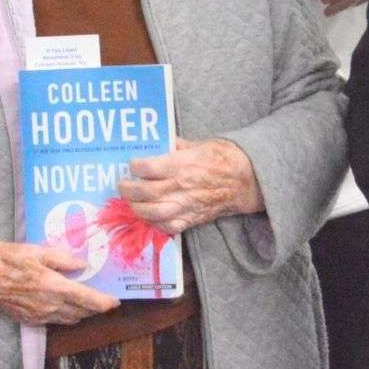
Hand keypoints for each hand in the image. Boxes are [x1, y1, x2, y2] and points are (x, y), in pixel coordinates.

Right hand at [0, 229, 118, 326]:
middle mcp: (48, 307)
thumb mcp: (34, 250)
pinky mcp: (28, 320)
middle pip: (82, 313)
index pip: (88, 300)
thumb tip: (83, 265)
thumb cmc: (3, 258)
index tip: (116, 301)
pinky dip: (65, 315)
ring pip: (69, 319)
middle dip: (95, 307)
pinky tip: (63, 304)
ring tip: (87, 300)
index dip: (105, 302)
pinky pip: (55, 321)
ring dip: (82, 312)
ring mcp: (38, 316)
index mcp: (53, 287)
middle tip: (103, 297)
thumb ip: (61, 258)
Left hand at [117, 137, 260, 234]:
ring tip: (131, 201)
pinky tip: (148, 216)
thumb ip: (175, 145)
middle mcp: (181, 186)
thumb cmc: (223, 157)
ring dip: (137, 208)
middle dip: (128, 190)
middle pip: (145, 193)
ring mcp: (186, 205)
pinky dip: (154, 223)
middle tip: (122, 185)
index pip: (148, 168)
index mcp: (182, 164)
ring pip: (153, 213)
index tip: (132, 164)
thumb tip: (157, 142)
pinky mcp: (192, 219)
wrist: (246, 180)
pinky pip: (168, 227)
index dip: (135, 166)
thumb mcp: (198, 143)